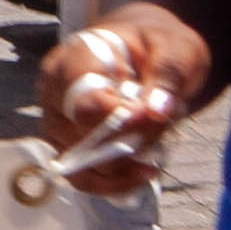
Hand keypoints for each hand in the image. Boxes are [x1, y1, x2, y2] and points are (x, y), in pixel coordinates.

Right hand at [36, 13, 209, 190]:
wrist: (147, 53)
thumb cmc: (158, 46)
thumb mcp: (175, 51)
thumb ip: (167, 75)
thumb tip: (156, 111)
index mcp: (75, 60)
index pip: (83, 102)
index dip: (118, 121)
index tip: (154, 118)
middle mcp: (55, 93)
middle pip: (81, 139)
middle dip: (130, 144)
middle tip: (165, 126)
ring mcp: (57, 123)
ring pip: (80, 166)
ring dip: (125, 168)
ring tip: (156, 154)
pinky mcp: (68, 146)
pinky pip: (83, 178)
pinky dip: (116, 183)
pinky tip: (144, 172)